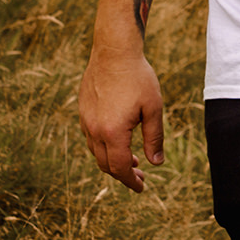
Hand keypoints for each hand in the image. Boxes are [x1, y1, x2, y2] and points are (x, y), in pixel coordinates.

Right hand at [79, 44, 164, 192]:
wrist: (114, 51)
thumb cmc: (138, 78)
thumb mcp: (153, 108)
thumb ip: (154, 138)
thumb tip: (156, 163)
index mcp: (112, 132)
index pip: (119, 168)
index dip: (130, 181)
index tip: (141, 188)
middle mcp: (94, 129)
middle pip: (105, 164)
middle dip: (123, 174)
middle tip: (140, 176)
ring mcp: (86, 120)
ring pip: (96, 151)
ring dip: (112, 160)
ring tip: (132, 159)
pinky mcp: (83, 110)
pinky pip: (91, 136)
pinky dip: (104, 145)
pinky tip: (118, 139)